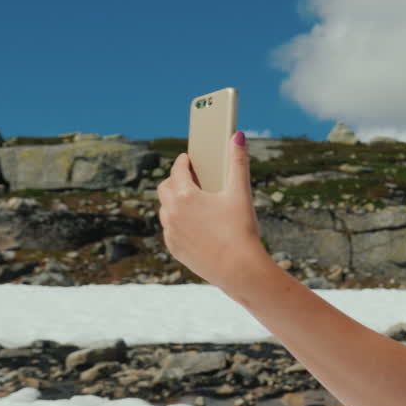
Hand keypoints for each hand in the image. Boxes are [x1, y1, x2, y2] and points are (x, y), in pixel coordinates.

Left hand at [157, 131, 268, 294]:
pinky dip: (178, 222)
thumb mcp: (240, 193)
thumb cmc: (240, 230)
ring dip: (175, 201)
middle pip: (165, 188)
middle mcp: (171, 213)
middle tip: (191, 177)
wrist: (239, 270)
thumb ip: (238, 162)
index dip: (184, 161)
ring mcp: (170, 232)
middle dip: (175, 179)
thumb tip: (238, 136)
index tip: (189, 158)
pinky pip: (170, 229)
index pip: (177, 170)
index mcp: (185, 196)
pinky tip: (195, 224)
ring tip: (193, 200)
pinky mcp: (174, 249)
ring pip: (166, 209)